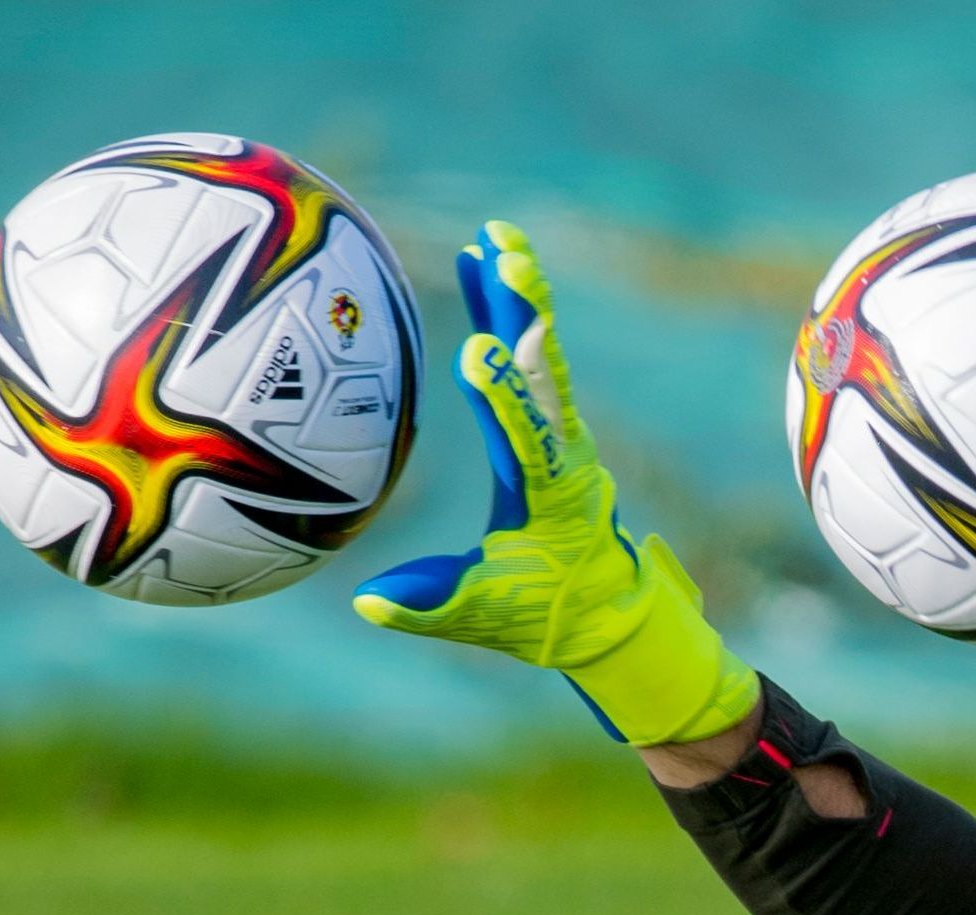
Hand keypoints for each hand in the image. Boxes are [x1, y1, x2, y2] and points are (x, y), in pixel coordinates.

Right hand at [351, 221, 756, 745]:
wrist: (603, 612)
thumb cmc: (543, 615)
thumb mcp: (485, 617)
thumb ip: (430, 607)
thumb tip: (372, 603)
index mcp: (550, 498)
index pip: (527, 439)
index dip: (506, 396)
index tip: (481, 350)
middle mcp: (563, 454)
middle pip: (546, 377)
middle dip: (529, 318)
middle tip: (512, 260)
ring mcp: (560, 432)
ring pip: (540, 354)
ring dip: (520, 297)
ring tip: (497, 236)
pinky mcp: (548, 420)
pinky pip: (528, 356)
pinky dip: (507, 309)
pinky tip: (480, 257)